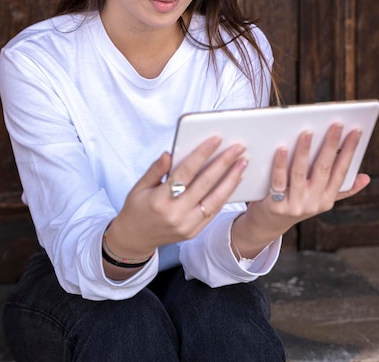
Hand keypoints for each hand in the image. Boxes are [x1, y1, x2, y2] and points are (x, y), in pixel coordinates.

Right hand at [107, 136, 247, 260]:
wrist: (135, 239)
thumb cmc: (137, 208)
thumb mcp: (139, 186)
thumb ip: (155, 169)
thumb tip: (169, 153)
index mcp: (159, 200)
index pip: (185, 172)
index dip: (202, 154)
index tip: (216, 139)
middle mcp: (176, 214)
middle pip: (205, 184)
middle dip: (224, 164)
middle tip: (238, 148)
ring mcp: (187, 225)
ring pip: (215, 200)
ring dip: (231, 180)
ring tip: (242, 163)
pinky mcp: (194, 232)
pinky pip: (213, 211)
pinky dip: (225, 195)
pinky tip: (234, 181)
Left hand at [232, 123, 370, 256]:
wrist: (268, 225)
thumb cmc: (295, 202)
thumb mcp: (320, 199)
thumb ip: (342, 189)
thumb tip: (365, 178)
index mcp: (327, 198)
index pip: (342, 171)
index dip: (349, 151)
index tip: (355, 131)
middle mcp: (314, 202)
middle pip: (323, 169)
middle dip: (331, 145)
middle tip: (336, 124)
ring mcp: (295, 204)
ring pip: (300, 173)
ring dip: (304, 151)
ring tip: (307, 132)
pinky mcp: (276, 204)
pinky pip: (279, 180)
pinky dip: (280, 164)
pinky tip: (282, 148)